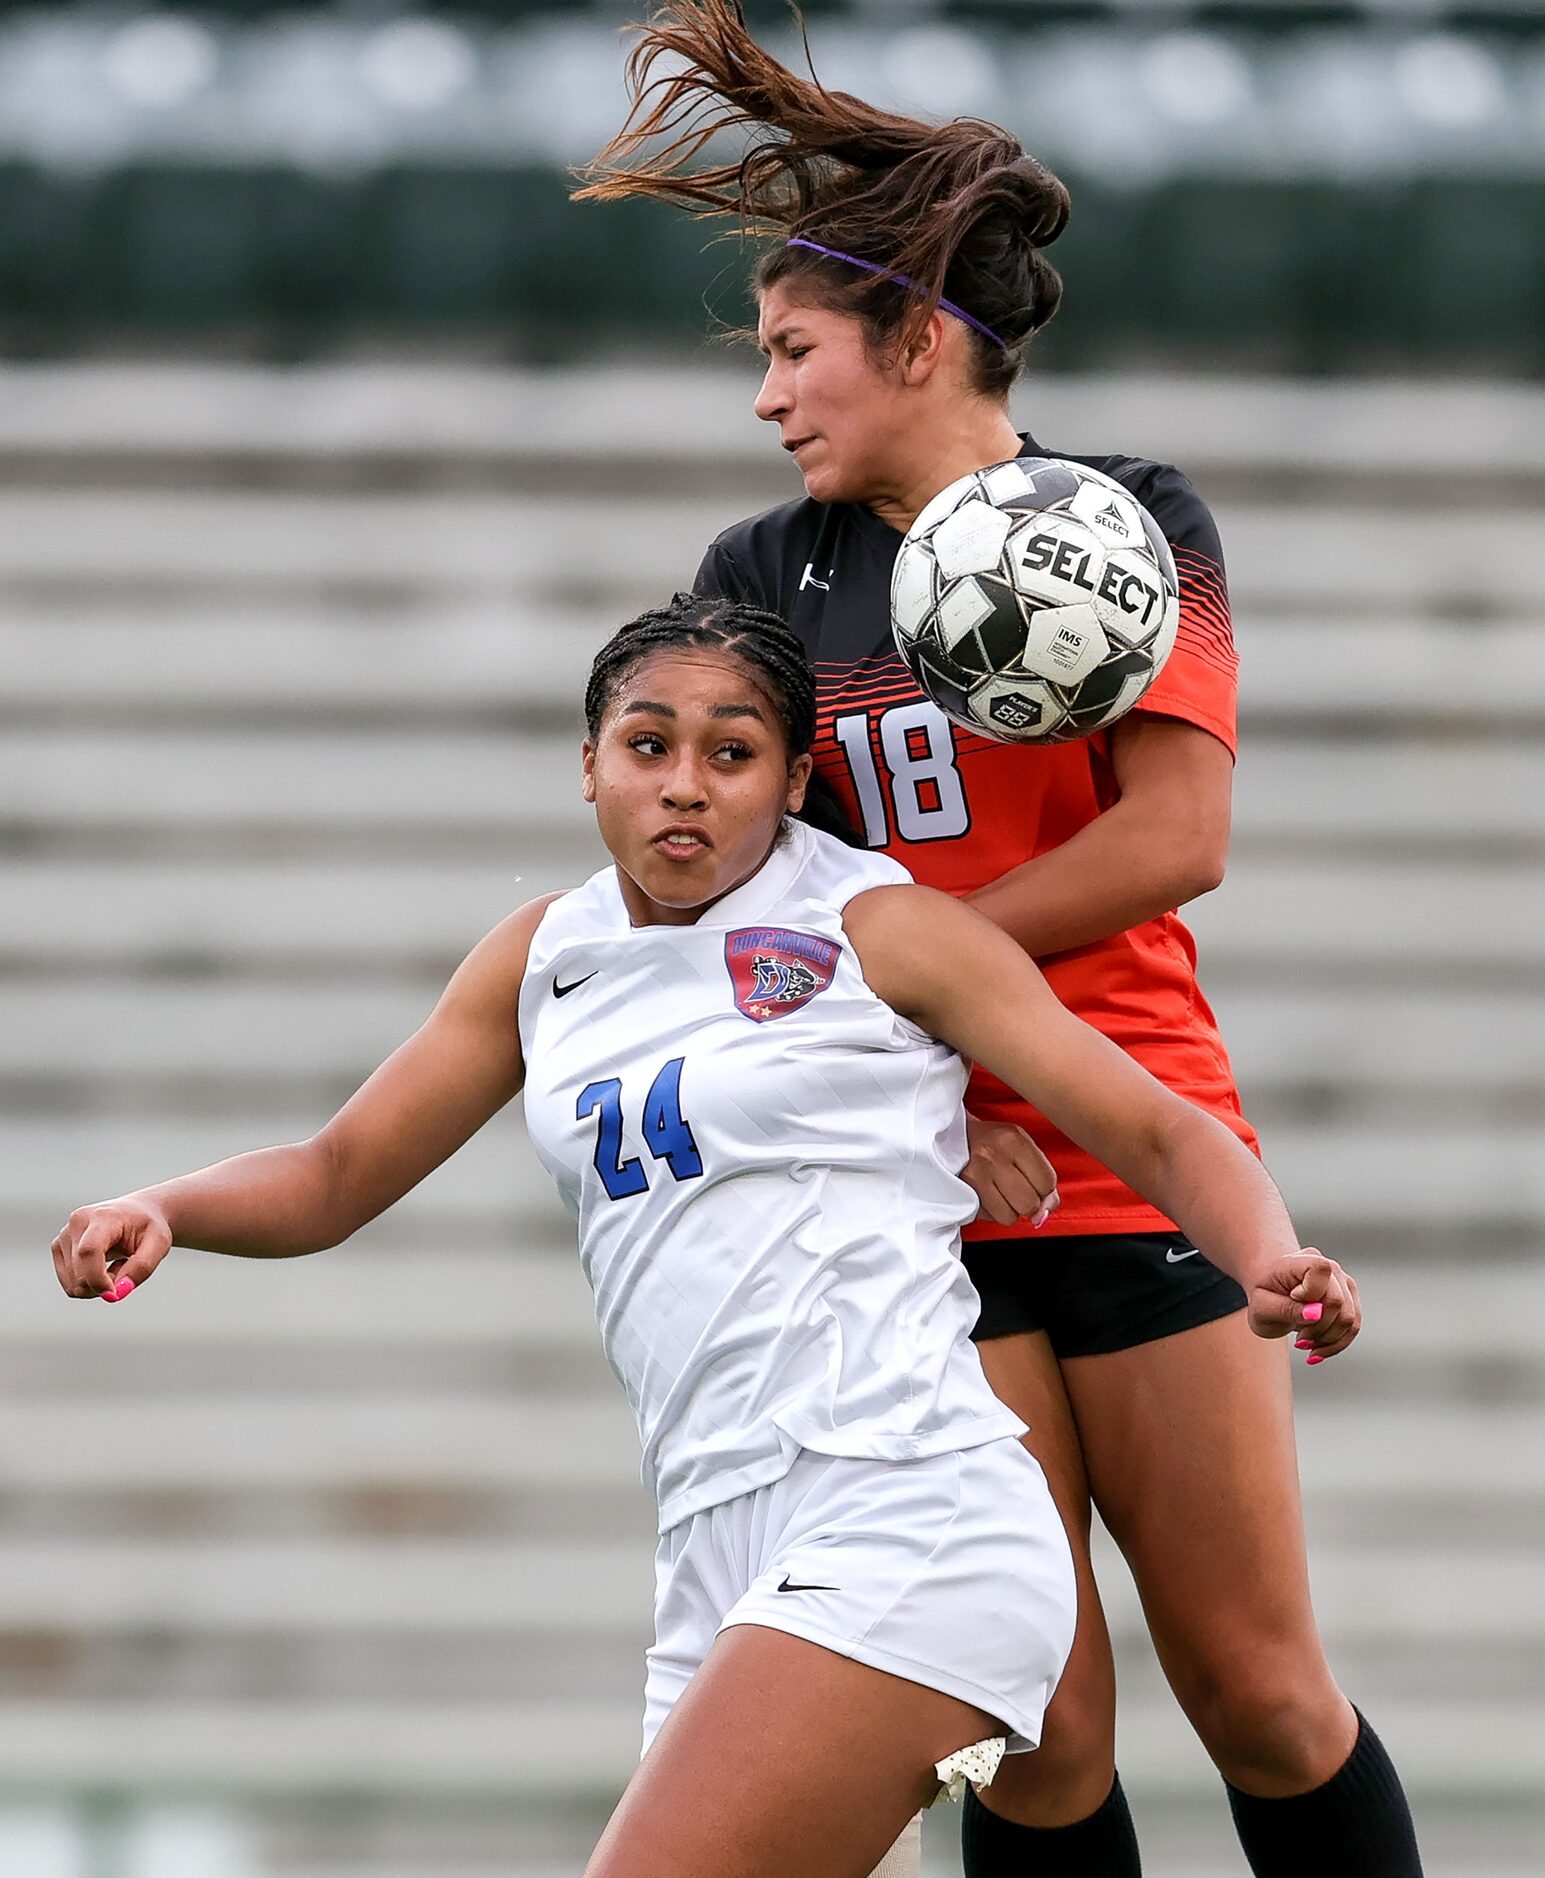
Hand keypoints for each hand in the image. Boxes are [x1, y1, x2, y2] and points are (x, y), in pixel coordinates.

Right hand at [52, 1198, 172, 1302]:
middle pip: (80, 1273)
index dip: (98, 1279)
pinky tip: (103, 1267)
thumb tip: (117, 1293)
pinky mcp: (59, 1246)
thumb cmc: (149, 1227)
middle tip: (125, 1272)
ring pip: (73, 1284)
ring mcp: (64, 1234)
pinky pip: (69, 1284)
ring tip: (116, 1267)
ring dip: (97, 1286)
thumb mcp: (159, 1244)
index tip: (115, 1293)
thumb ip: (142, 1268)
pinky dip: (88, 1285)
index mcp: (102, 1216)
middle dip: (104, 1285)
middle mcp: (77, 1222)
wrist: (139, 1212)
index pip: (89, 1251)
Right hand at [962, 1114, 1058, 1228]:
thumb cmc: (992, 1143)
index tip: (1033, 1180)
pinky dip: (993, 1212)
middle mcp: (993, 1157)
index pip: (1047, 1182)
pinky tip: (987, 1194)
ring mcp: (975, 1176)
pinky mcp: (963, 1193)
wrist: (950, 1139)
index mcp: (1013, 1139)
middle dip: (1028, 1202)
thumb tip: (1044, 1214)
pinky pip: (990, 1219)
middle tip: (1017, 1188)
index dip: (1044, 1187)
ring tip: (1000, 1191)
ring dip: (1009, 1209)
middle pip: (1029, 1203)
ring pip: (1010, 1217)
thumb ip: (1042, 1177)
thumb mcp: (1021, 1147)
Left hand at [1246, 1249, 1360, 1363]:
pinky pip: (1352, 1326)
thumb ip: (1287, 1309)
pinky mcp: (1350, 1299)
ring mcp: (1343, 1283)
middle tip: (1298, 1341)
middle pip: (1337, 1302)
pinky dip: (1336, 1343)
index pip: (1320, 1270)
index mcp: (1301, 1260)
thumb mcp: (1262, 1307)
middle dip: (1318, 1329)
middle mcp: (1330, 1267)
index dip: (1309, 1292)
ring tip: (1305, 1344)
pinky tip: (1317, 1350)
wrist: (1271, 1288)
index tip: (1291, 1299)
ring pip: (1349, 1318)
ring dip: (1328, 1340)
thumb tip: (1316, 1314)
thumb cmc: (1263, 1295)